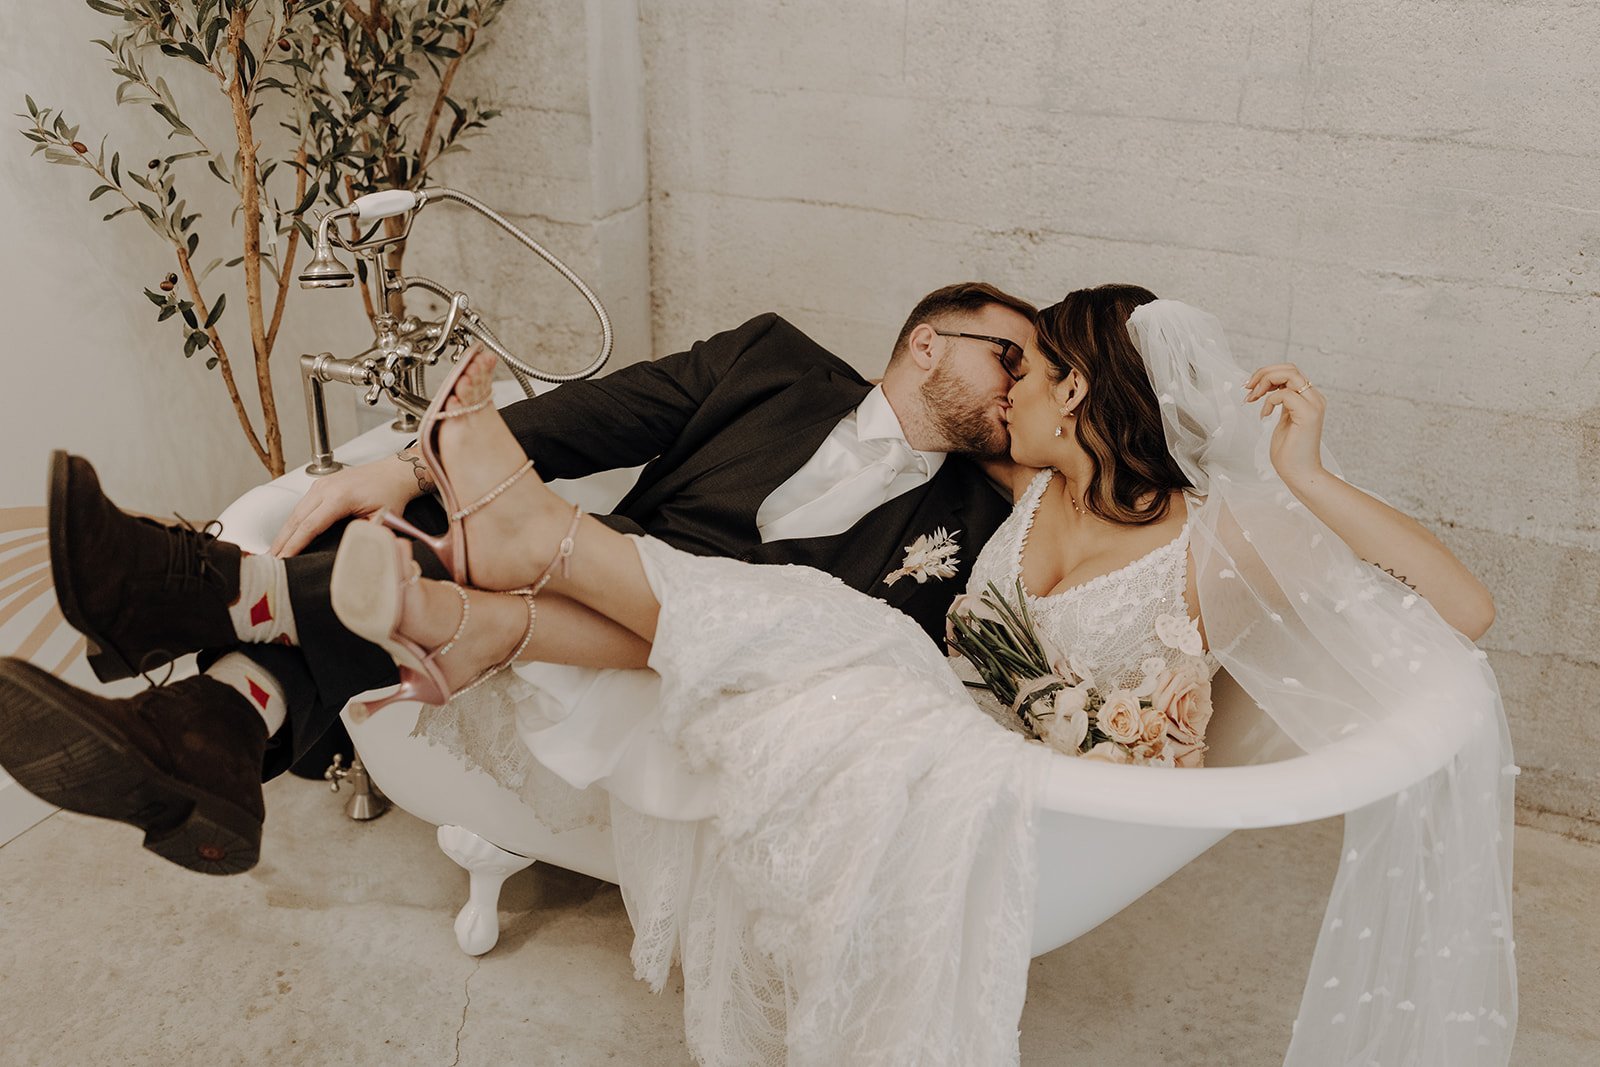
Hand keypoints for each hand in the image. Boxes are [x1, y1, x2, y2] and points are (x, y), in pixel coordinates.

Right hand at [269, 453, 423, 556]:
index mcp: (340, 497)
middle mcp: (326, 488)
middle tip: (270, 561)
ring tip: (274, 552)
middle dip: (282, 541)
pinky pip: (302, 506)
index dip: (294, 545)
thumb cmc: (391, 494)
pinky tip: (287, 535)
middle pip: (296, 519)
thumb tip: (353, 554)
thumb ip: (367, 535)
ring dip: (284, 532)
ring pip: (296, 512)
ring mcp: (321, 485)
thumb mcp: (384, 519)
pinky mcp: (321, 485)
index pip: (310, 525)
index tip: (284, 559)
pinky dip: (292, 522)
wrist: (394, 472)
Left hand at [1243, 363, 1326, 486]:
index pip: (1290, 371)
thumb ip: (1281, 401)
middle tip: (1247, 388)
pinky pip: (1285, 394)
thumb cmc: (1289, 452)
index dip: (1267, 373)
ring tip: (1253, 397)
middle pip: (1290, 368)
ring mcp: (1313, 405)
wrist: (1300, 473)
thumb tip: (1269, 386)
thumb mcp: (1283, 419)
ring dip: (1265, 382)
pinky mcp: (1308, 414)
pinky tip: (1264, 416)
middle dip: (1264, 373)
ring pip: (1289, 374)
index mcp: (1309, 398)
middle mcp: (1314, 398)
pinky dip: (1269, 401)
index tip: (1249, 386)